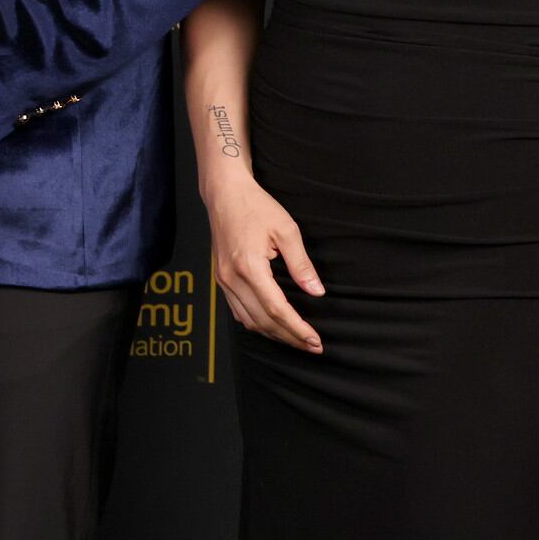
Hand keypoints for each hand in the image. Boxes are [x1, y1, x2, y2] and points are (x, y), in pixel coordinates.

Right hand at [202, 168, 323, 353]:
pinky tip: (272, 325)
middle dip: (289, 337)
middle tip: (312, 346)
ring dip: (273, 333)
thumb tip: (316, 292)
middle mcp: (232, 277)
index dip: (297, 328)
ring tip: (296, 339)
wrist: (224, 193)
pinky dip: (256, 323)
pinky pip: (237, 310)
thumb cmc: (255, 206)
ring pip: (248, 320)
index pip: (276, 309)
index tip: (315, 340)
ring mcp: (223, 279)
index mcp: (249, 266)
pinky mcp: (221, 278)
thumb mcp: (287, 230)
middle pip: (263, 320)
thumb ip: (301, 264)